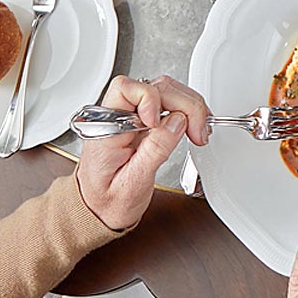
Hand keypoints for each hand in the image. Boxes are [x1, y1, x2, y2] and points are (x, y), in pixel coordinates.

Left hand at [75, 74, 207, 230]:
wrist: (99, 210)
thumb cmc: (108, 201)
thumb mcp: (132, 184)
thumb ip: (154, 150)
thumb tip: (177, 121)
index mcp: (106, 130)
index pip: (126, 89)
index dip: (150, 100)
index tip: (161, 123)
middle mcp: (117, 118)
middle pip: (155, 87)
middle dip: (183, 105)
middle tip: (197, 131)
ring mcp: (131, 117)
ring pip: (165, 90)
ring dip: (189, 107)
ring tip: (198, 131)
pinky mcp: (143, 120)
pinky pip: (168, 102)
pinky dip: (187, 111)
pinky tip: (193, 127)